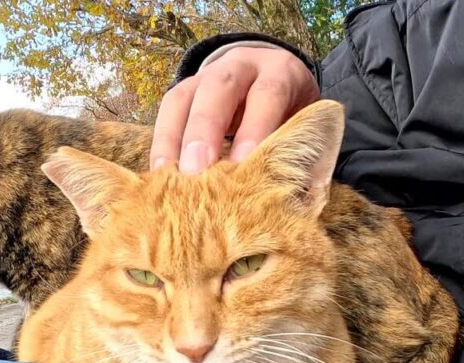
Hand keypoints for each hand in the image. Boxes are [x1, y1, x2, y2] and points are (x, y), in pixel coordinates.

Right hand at [150, 46, 319, 172]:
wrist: (272, 83)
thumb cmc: (291, 117)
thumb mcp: (303, 125)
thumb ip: (296, 149)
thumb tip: (288, 194)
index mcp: (280, 73)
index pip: (268, 95)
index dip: (254, 129)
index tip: (241, 165)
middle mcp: (242, 66)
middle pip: (220, 88)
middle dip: (205, 129)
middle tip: (197, 170)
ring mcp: (208, 74)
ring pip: (186, 97)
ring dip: (174, 138)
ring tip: (169, 175)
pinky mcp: (185, 89)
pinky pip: (168, 110)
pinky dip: (163, 141)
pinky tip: (160, 171)